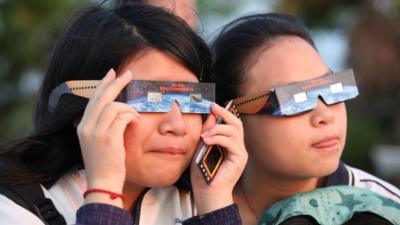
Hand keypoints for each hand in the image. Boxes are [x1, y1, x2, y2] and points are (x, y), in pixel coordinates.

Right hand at [77, 69, 139, 203]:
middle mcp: (86, 127)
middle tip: (128, 73)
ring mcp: (96, 132)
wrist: (102, 182)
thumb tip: (113, 109)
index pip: (93, 100)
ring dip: (129, 108)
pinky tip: (136, 121)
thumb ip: (100, 125)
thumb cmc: (104, 162)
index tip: (112, 73)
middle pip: (102, 97)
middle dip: (116, 83)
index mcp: (82, 126)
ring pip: (114, 106)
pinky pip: (123, 117)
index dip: (103, 85)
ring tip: (136, 116)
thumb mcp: (95, 141)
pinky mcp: (108, 138)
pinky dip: (132, 116)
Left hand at [190, 103, 247, 213]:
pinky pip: (231, 142)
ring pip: (234, 130)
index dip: (223, 113)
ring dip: (217, 128)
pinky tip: (207, 140)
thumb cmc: (203, 175)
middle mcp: (238, 147)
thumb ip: (206, 134)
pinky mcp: (240, 159)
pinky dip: (218, 138)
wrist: (207, 194)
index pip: (231, 124)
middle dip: (224, 113)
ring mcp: (240, 153)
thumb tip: (209, 118)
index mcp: (230, 144)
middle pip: (236, 123)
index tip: (212, 106)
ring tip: (204, 133)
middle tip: (213, 107)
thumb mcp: (201, 149)